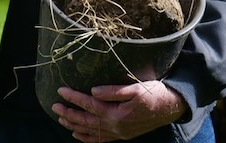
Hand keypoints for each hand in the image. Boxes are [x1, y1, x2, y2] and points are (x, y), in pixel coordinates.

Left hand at [52, 81, 185, 141]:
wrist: (171, 107)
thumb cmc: (155, 93)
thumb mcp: (136, 88)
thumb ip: (113, 91)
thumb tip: (93, 90)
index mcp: (117, 113)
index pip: (90, 105)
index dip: (74, 97)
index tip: (60, 90)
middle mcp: (115, 126)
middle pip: (86, 121)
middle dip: (69, 113)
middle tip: (54, 106)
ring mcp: (119, 133)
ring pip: (91, 132)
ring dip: (74, 126)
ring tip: (61, 119)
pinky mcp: (123, 135)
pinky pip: (100, 140)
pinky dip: (87, 138)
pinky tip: (78, 135)